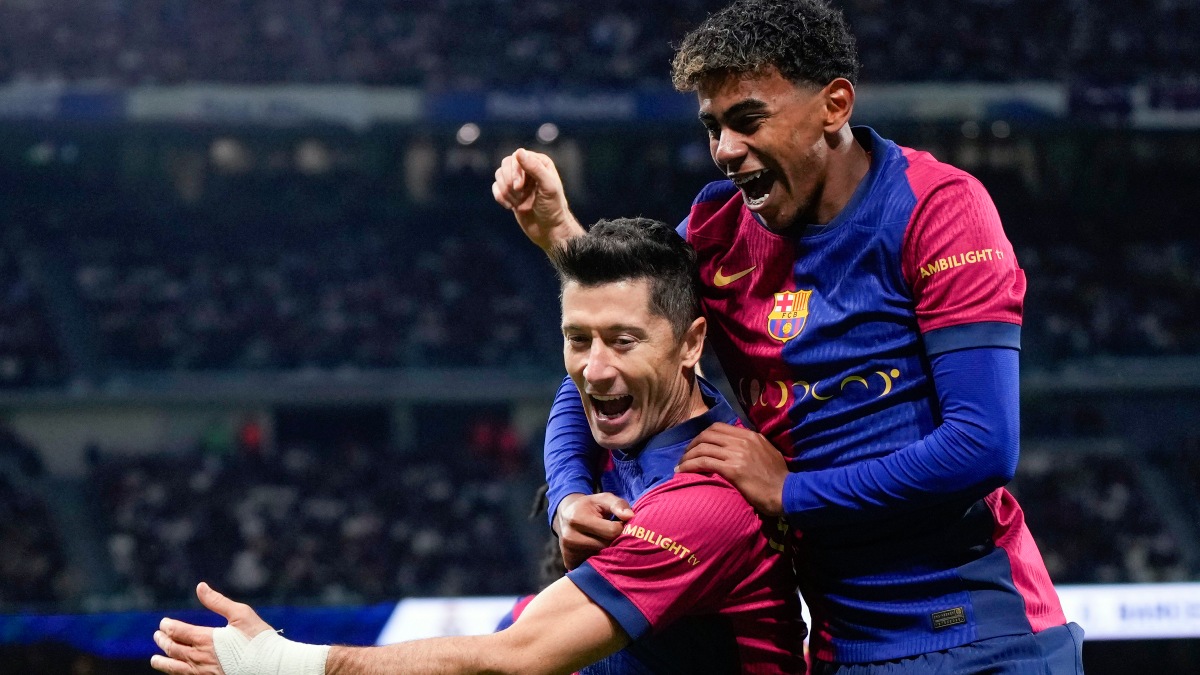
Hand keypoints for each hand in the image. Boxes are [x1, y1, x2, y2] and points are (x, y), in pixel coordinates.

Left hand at [150, 582, 273, 674]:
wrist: (271, 666)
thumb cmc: (258, 638)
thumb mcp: (241, 614)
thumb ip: (217, 601)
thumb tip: (200, 586)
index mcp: (206, 639)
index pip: (178, 632)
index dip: (168, 627)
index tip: (163, 623)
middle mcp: (200, 658)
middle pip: (173, 650)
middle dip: (163, 642)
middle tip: (157, 636)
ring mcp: (204, 672)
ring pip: (176, 668)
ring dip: (163, 663)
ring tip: (155, 660)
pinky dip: (177, 673)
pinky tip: (176, 671)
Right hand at [492, 148, 583, 250]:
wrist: (549, 230)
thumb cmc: (552, 208)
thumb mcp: (548, 186)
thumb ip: (535, 168)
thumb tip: (518, 152)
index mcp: (540, 163)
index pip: (517, 156)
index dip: (515, 171)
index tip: (519, 187)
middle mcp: (528, 169)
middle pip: (506, 164)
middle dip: (509, 181)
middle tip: (519, 194)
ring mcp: (518, 181)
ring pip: (499, 175)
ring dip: (506, 191)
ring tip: (518, 202)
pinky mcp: (510, 193)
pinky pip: (496, 187)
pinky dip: (500, 197)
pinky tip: (511, 207)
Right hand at [554, 493, 634, 569]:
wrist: (566, 515)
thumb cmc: (590, 506)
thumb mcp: (604, 499)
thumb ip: (618, 505)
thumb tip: (630, 516)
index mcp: (577, 518)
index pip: (611, 531)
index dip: (619, 528)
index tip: (617, 523)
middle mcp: (570, 537)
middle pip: (606, 546)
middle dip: (614, 541)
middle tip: (612, 533)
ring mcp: (568, 552)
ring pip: (600, 558)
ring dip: (607, 551)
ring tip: (603, 539)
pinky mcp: (569, 562)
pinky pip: (592, 566)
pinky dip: (598, 560)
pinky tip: (596, 549)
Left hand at [676, 423, 787, 515]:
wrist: (785, 492)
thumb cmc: (777, 477)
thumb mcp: (767, 452)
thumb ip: (751, 446)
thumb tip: (735, 447)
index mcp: (750, 435)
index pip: (718, 427)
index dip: (702, 435)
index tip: (696, 446)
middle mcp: (742, 441)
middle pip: (707, 435)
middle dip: (692, 444)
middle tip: (685, 456)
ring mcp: (737, 454)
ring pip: (702, 448)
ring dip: (687, 456)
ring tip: (680, 466)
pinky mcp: (732, 469)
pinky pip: (704, 462)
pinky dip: (690, 465)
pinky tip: (683, 471)